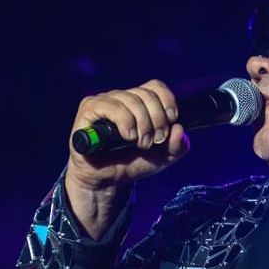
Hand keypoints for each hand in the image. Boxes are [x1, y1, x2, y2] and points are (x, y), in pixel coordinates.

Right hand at [64, 79, 190, 238]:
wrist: (107, 181)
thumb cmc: (132, 163)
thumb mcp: (163, 157)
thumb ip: (177, 146)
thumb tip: (179, 129)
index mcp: (139, 103)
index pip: (155, 86)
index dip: (167, 100)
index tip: (172, 120)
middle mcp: (121, 98)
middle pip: (146, 94)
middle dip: (157, 119)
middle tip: (156, 141)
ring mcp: (104, 102)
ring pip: (130, 100)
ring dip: (142, 124)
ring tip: (141, 143)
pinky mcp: (88, 110)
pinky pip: (109, 106)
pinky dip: (124, 121)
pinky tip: (127, 136)